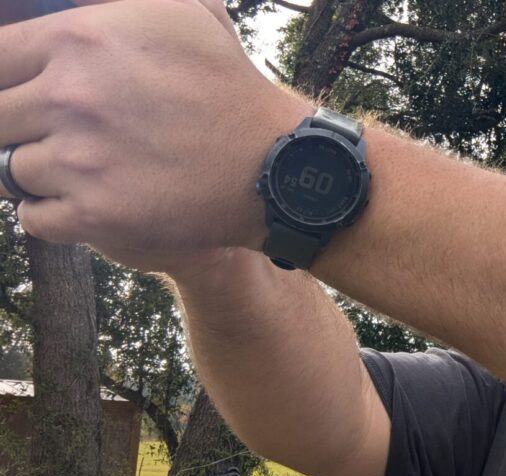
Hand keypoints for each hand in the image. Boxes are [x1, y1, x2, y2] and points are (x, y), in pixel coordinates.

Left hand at [0, 0, 312, 269]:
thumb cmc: (227, 87)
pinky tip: (92, 200)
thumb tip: (79, 2)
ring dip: (43, 172)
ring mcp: (80, 161)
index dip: (7, 81)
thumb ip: (116, 2)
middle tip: (61, 135)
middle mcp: (71, 97)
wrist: (272, 166)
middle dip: (23, 128)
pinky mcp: (96, 215)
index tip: (25, 96)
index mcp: (79, 40)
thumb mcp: (180, 12)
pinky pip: (36, 218)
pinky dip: (56, 213)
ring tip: (89, 168)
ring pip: (13, 171)